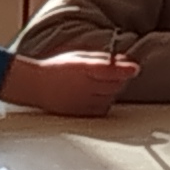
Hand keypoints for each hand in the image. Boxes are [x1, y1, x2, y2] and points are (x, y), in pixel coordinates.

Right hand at [1, 49, 138, 117]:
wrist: (34, 85)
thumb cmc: (56, 67)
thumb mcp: (78, 56)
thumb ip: (101, 58)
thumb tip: (123, 61)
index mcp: (82, 68)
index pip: (110, 69)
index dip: (125, 69)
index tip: (135, 68)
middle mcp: (84, 86)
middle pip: (114, 84)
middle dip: (120, 78)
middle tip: (118, 73)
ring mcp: (82, 101)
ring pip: (110, 97)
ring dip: (113, 90)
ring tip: (101, 83)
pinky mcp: (80, 113)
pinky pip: (102, 109)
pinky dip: (105, 102)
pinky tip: (98, 95)